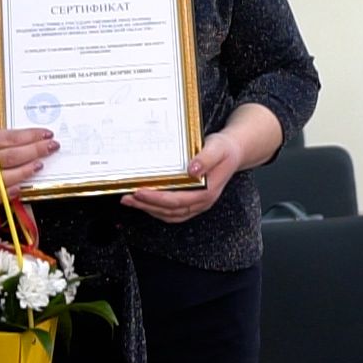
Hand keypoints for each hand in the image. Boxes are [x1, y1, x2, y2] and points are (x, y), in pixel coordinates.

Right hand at [0, 127, 54, 205]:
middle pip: (10, 157)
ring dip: (24, 172)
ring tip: (39, 164)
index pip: (10, 138)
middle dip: (34, 151)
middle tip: (51, 146)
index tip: (47, 134)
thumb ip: (4, 139)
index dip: (31, 136)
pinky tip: (20, 189)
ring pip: (2, 178)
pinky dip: (6, 194)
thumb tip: (33, 139)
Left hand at [121, 130, 245, 223]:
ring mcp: (198, 203)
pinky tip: (146, 203)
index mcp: (208, 191)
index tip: (139, 192)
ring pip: (170, 214)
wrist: (234, 151)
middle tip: (128, 198)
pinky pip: (173, 212)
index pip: (178, 200)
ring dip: (149, 209)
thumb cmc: (225, 149)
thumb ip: (206, 158)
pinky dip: (157, 210)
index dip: (157, 199)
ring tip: (131, 201)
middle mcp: (202, 201)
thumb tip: (192, 169)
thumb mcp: (218, 148)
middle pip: (170, 211)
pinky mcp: (193, 201)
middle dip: (147, 205)